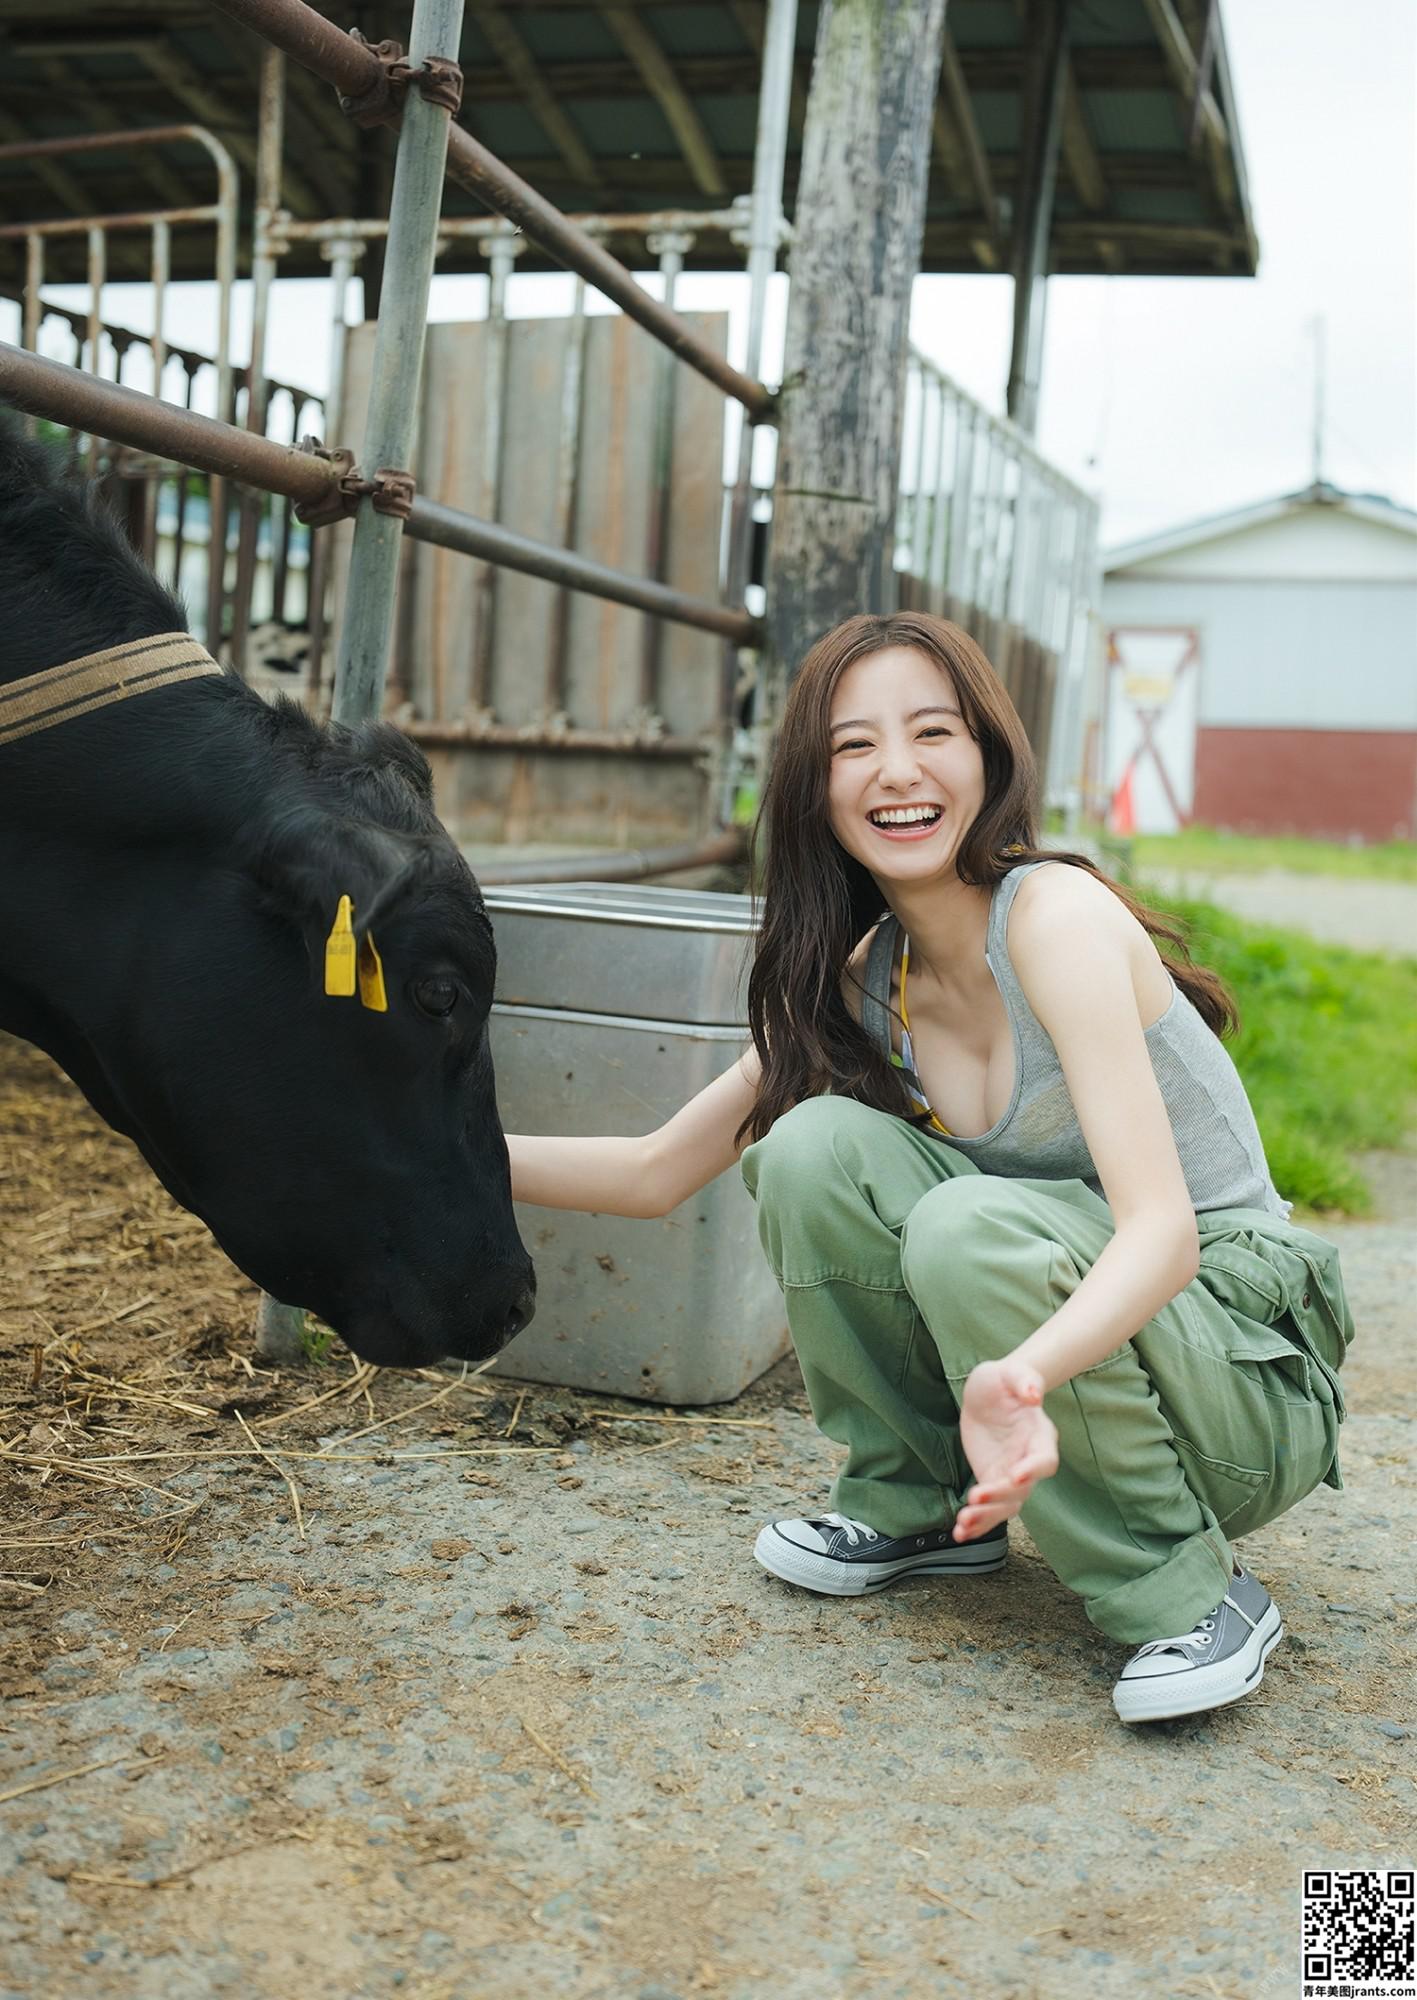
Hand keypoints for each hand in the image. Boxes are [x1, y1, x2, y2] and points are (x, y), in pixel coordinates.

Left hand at [954, 1357, 1058, 1540]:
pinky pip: (989, 1509)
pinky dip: (976, 1524)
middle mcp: (1029, 1461)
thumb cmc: (1001, 1380)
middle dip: (1000, 1497)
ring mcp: (1011, 1475)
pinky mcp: (992, 1481)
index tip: (1015, 1475)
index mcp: (1040, 1436)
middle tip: (975, 1498)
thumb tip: (1034, 1395)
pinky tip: (958, 1534)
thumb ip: (1024, 1380)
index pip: (1044, 1460)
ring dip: (986, 1518)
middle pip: (1022, 1490)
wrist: (987, 1395)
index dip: (1033, 1470)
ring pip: (1006, 1506)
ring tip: (962, 1524)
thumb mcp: (1008, 1373)